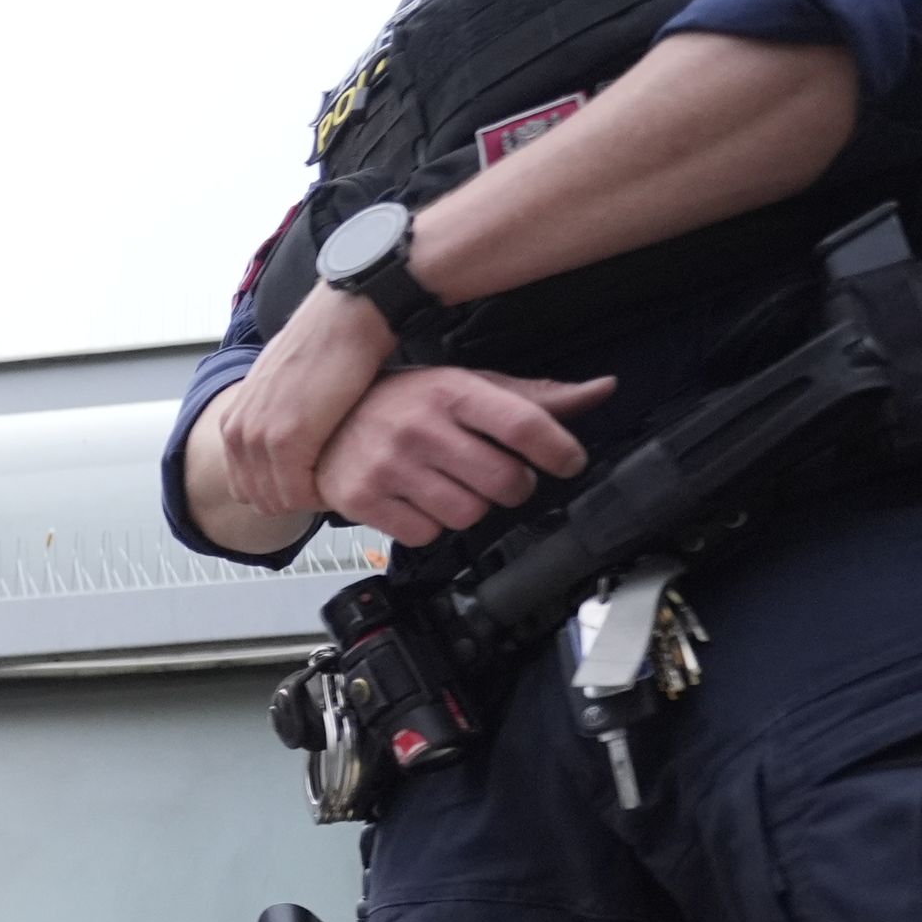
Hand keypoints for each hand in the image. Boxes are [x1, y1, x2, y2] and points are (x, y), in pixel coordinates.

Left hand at [215, 285, 402, 520]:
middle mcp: (237, 432)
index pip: (245, 486)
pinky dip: (320, 495)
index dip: (279, 491)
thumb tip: (287, 436)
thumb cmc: (325, 347)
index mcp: (233, 422)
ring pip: (277, 499)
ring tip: (337, 481)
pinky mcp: (287, 440)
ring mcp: (258, 438)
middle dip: (292, 499)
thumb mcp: (282, 386)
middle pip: (258, 497)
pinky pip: (298, 492)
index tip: (311, 483)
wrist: (346, 317)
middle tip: (327, 487)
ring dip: (308, 498)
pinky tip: (343, 478)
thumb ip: (273, 415)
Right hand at [311, 366, 614, 547]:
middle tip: (504, 480)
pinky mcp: (365, 500)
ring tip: (453, 488)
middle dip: (515, 486)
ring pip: (468, 514)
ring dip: (471, 508)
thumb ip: (535, 396)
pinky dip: (430, 526)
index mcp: (452, 392)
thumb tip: (602, 390)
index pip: (525, 424)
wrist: (318, 423)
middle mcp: (420, 427)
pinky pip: (425, 534)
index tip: (568, 461)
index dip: (559, 450)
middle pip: (503, 480)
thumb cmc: (402, 403)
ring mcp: (390, 467)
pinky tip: (420, 502)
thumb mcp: (467, 387)